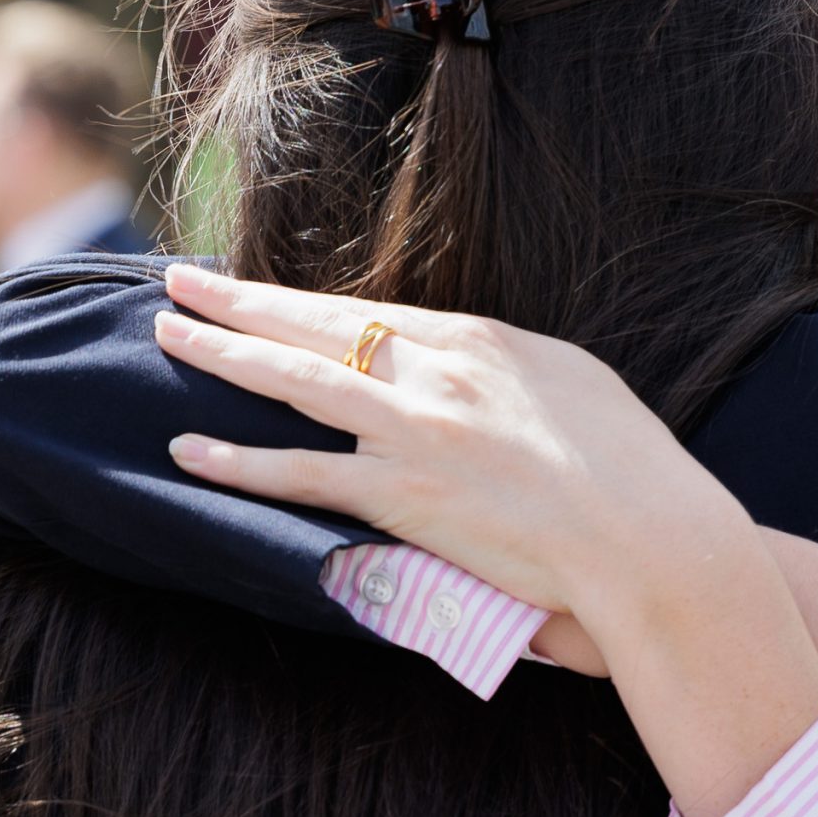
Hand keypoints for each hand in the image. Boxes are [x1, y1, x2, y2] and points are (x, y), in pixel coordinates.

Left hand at [156, 265, 817, 816]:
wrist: (650, 536)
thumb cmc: (633, 468)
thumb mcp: (576, 385)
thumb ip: (514, 369)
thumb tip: (480, 366)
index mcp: (481, 340)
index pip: (369, 312)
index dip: (304, 301)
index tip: (259, 291)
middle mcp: (436, 372)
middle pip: (316, 326)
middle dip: (240, 301)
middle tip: (178, 281)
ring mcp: (413, 431)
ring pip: (293, 381)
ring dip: (221, 355)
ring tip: (167, 334)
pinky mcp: (401, 496)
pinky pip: (299, 475)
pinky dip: (237, 462)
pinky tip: (187, 448)